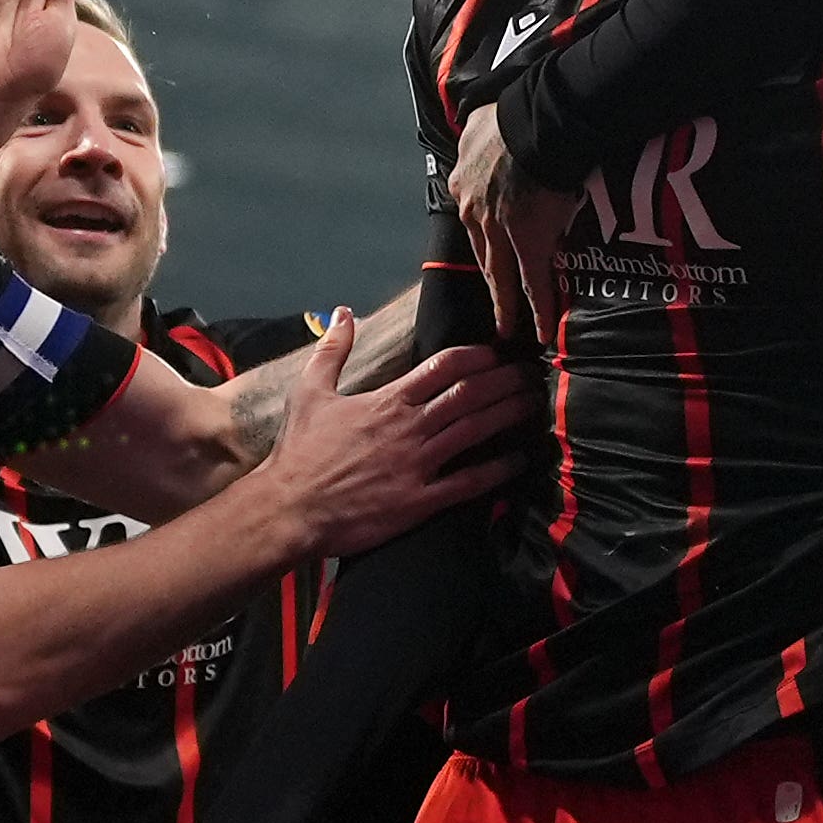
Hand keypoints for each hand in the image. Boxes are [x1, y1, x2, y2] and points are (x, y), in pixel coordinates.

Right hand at [247, 319, 529, 559]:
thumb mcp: (309, 392)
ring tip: (534, 404)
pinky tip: (519, 460)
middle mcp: (409, 427)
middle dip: (505, 381)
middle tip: (532, 375)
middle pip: (470, 394)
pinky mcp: (420, 501)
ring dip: (508, 414)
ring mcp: (418, 464)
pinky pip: (468, 482)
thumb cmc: (299, 453)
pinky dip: (497, 470)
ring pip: (475, 431)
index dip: (477, 356)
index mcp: (388, 400)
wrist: (289, 509)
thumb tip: (343, 313)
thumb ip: (332, 350)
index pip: (444, 366)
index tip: (498, 353)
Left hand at [448, 102, 576, 343]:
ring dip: (507, 306)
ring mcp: (500, 230)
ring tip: (510, 329)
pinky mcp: (528, 242)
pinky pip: (533, 282)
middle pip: (483, 256)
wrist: (536, 120)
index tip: (491, 257)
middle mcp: (475, 211)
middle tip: (495, 311)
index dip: (484, 241)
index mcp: (464, 184)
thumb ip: (479, 132)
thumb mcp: (480, 120)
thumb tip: (481, 123)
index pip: (473, 221)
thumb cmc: (513, 111)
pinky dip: (537, 309)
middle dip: (490, 285)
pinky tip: (539, 332)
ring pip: (501, 275)